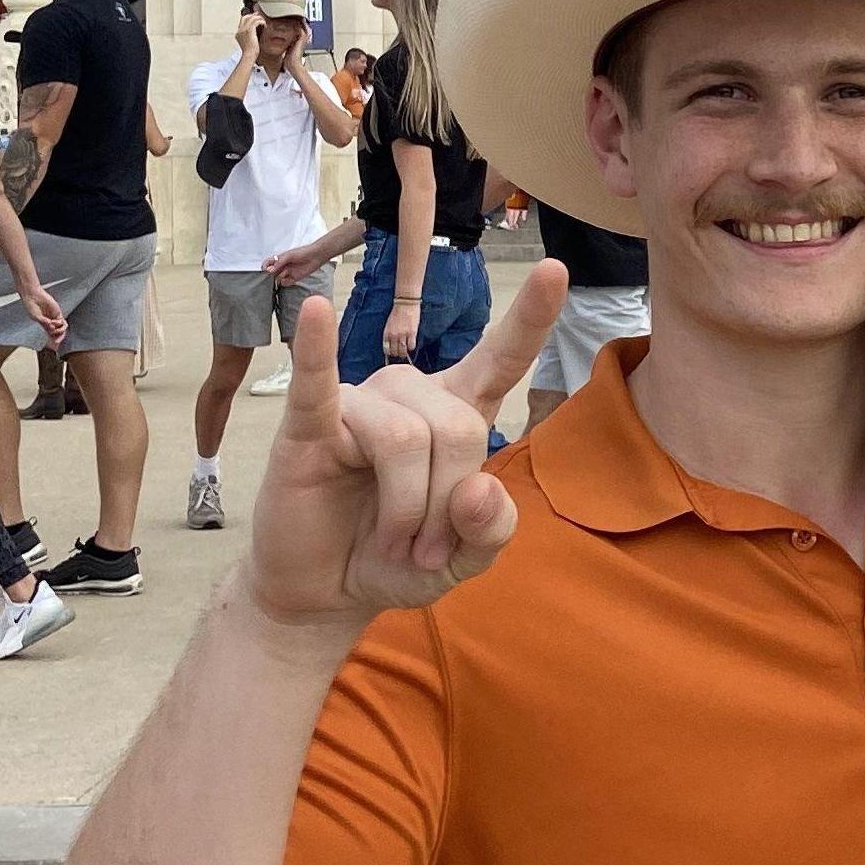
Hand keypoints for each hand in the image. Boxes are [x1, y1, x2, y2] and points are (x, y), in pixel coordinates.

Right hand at [19, 274, 68, 346]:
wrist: (33, 296)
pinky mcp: (58, 312)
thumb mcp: (36, 317)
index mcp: (44, 324)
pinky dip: (58, 324)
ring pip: (61, 328)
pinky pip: (62, 321)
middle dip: (58, 338)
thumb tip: (52, 329)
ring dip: (58, 331)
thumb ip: (44, 323)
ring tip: (53, 330)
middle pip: (58, 333)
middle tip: (56, 342)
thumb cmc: (31, 306)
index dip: (53, 340)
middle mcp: (50, 321)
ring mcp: (54, 317)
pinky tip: (53, 322)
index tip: (53, 346)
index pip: (51, 334)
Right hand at [236, 10, 260, 58]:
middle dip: (252, 15)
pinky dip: (261, 21)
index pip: (242, 22)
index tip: (255, 18)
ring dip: (258, 18)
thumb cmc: (250, 52)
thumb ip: (249, 37)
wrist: (249, 55)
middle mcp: (240, 30)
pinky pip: (255, 21)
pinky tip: (264, 24)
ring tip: (263, 21)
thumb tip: (255, 33)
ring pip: (251, 18)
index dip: (249, 18)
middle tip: (259, 15)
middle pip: (245, 17)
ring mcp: (243, 30)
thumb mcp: (248, 43)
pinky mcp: (249, 30)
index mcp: (238, 34)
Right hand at [242, 270, 569, 645]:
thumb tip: (480, 489)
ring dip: (404, 510)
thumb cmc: (396, 560)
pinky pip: (318, 383)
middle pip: (459, 428)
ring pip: (405, 438)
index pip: (500, 359)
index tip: (555, 270)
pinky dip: (317, 350)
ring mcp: (359, 404)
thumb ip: (491, 530)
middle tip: (424, 549)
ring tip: (391, 541)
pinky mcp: (309, 426)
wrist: (324, 594)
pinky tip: (314, 312)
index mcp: (455, 414)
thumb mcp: (463, 559)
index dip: (529, 318)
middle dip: (446, 505)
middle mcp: (411, 396)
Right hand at [260, 241, 321, 285]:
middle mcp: (282, 266)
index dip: (265, 267)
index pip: (267, 264)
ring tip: (283, 276)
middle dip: (270, 275)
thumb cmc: (303, 252)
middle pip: (271, 273)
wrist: (316, 256)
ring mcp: (287, 272)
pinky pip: (286, 283)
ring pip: (277, 279)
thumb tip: (270, 271)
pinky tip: (288, 279)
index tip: (266, 270)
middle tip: (272, 275)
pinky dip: (285, 283)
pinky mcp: (294, 278)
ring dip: (277, 279)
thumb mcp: (289, 256)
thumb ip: (279, 263)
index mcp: (279, 259)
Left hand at [384, 299, 421, 364]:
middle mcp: (393, 336)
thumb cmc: (397, 313)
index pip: (386, 349)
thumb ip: (389, 334)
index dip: (390, 353)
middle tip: (401, 352)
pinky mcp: (412, 333)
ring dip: (405, 352)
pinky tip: (411, 344)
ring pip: (403, 351)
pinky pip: (411, 346)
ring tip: (406, 350)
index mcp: (387, 333)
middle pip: (395, 352)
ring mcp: (403, 335)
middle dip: (398, 354)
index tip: (393, 353)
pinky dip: (411, 347)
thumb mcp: (389, 325)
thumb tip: (392, 345)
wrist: (405, 304)